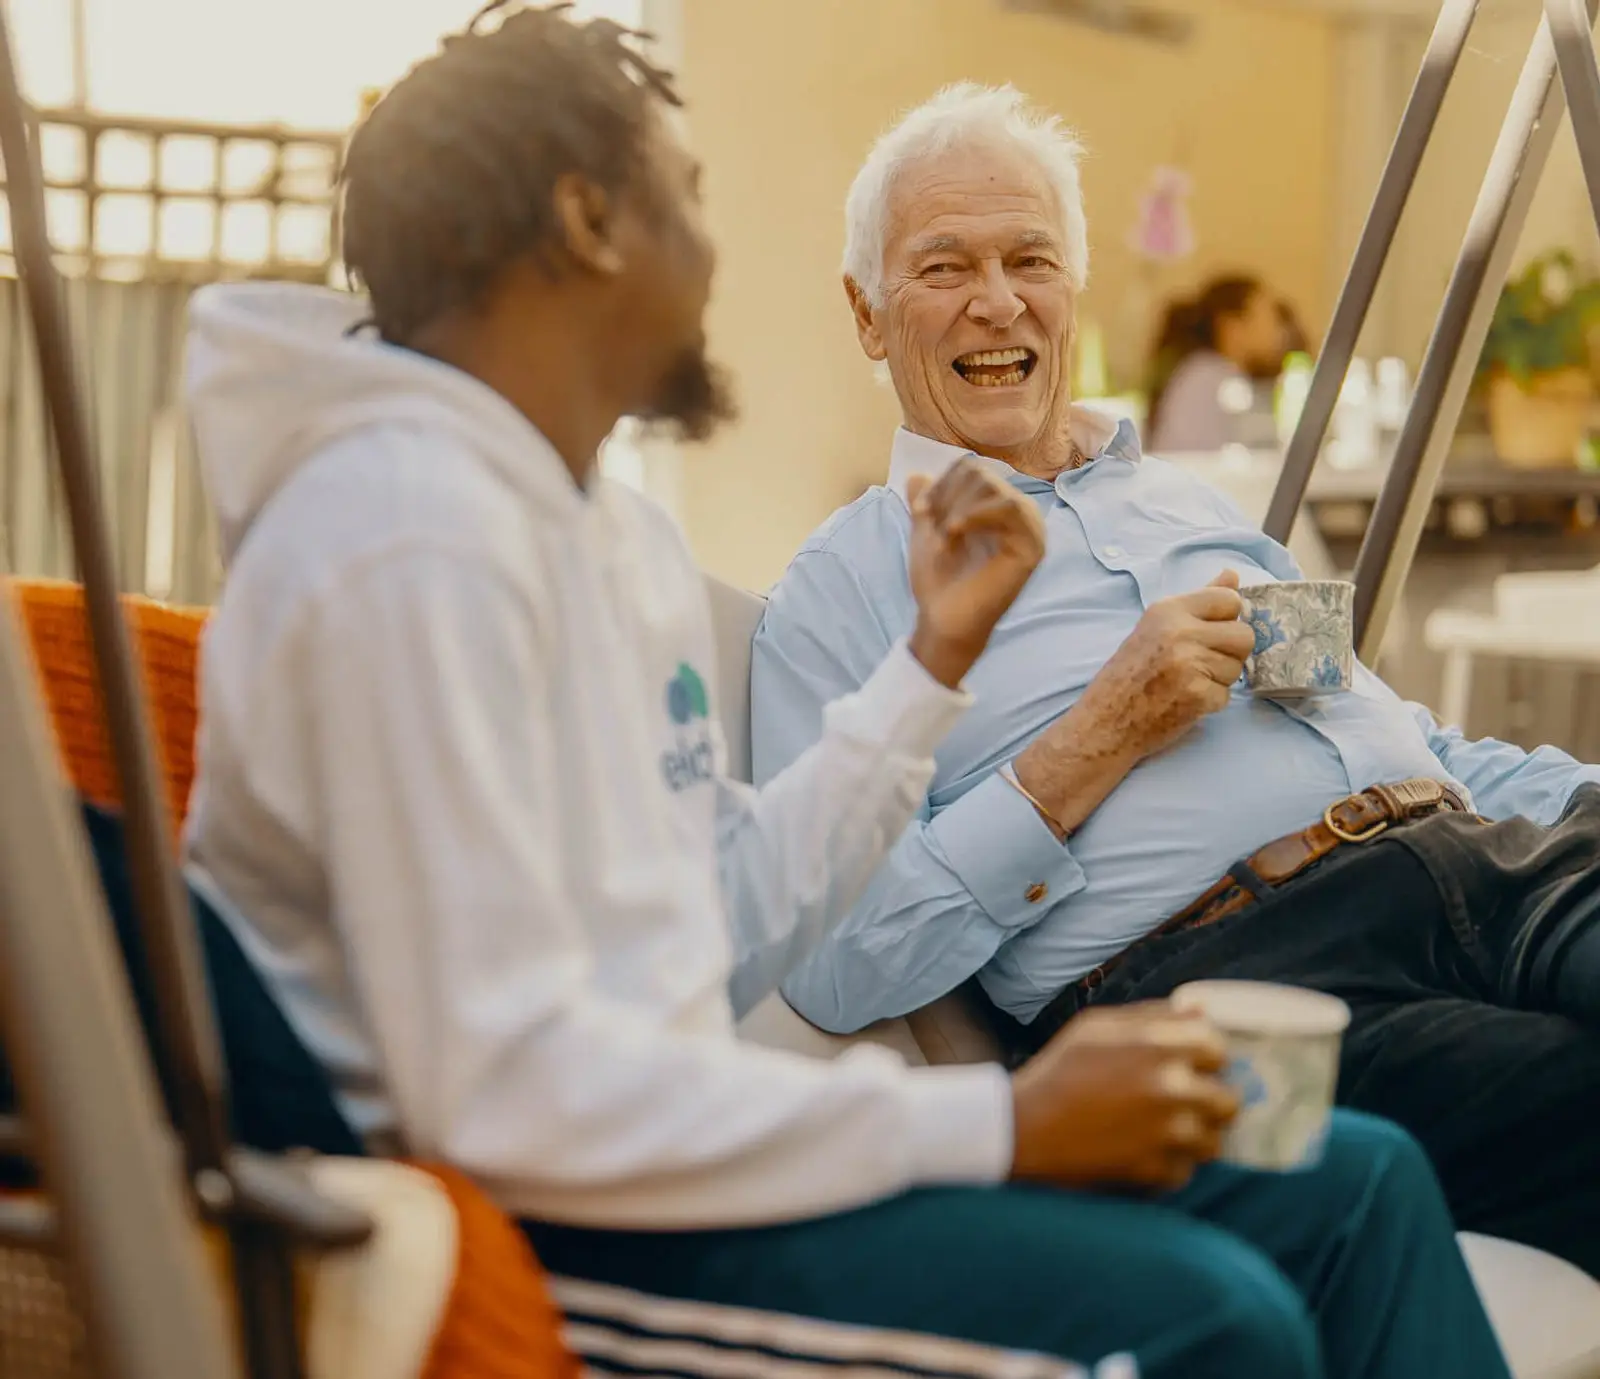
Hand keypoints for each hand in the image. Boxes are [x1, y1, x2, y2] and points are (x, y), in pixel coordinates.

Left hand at [905, 460, 1045, 688]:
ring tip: (943, 537)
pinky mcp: (1033, 546)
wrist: (942, 618)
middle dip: (945, 497)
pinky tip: (953, 533)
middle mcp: (1019, 513)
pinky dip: (974, 514)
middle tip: (930, 526)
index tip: (920, 511)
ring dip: (956, 508)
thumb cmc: (938, 580)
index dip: (940, 484)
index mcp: (998, 507)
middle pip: (979, 472)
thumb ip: (926, 503)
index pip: (970, 468)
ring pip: (990, 486)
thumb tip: (916, 475)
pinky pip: (1008, 507)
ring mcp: (1030, 529)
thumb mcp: (927, 532)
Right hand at [1009, 1002, 1239, 1191]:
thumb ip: (1152, 1016)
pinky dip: (1169, 1166)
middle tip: (1185, 1103)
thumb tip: (1200, 1011)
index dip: (1206, 1057)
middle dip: (1210, 1101)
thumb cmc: (1058, 1070)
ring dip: (1195, 1138)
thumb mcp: (1096, 1027)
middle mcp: (1171, 1088)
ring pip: (1213, 1142)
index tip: (1193, 1065)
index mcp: (1157, 1046)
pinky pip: (1185, 1171)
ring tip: (1165, 1131)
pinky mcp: (1154, 1170)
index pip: (1218, 1048)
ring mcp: (1166, 1133)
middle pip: (1228, 1100)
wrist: (1022, 1128)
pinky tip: (1143, 1153)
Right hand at [1072, 569, 1253, 762]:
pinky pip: (1227, 695)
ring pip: (1237, 668)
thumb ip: (1197, 602)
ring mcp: (1189, 665)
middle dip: (1231, 652)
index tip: (1210, 633)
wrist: (1104, 721)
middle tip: (1202, 663)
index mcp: (1167, 610)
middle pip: (1244, 635)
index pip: (1228, 599)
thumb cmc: (1128, 674)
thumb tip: (1232, 575)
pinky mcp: (1197, 696)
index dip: (1228, 619)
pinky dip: (1210, 702)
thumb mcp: (1156, 627)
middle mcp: (1179, 632)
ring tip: (1188, 683)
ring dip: (1219, 679)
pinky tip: (1185, 701)